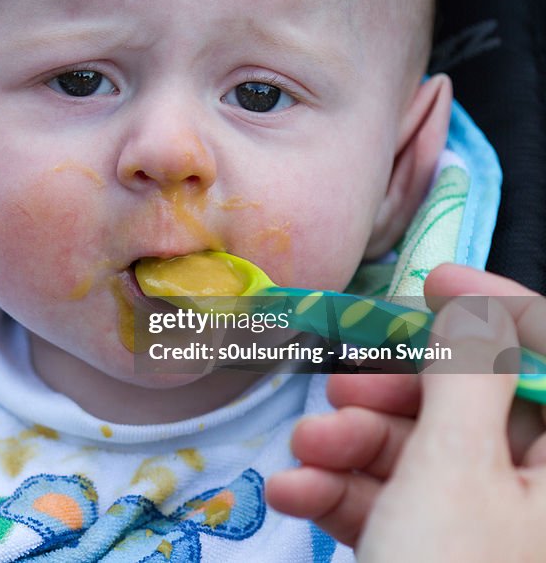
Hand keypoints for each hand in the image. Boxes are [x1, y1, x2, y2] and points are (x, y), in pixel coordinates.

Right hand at [266, 264, 545, 559]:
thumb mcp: (453, 467)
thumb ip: (465, 377)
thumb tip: (470, 308)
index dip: (497, 310)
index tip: (432, 280)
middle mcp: (536, 489)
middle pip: (467, 409)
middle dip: (388, 397)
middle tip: (337, 390)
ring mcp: (486, 526)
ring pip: (418, 456)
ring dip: (348, 447)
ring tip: (303, 453)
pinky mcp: (435, 551)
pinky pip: (394, 503)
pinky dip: (341, 492)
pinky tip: (293, 492)